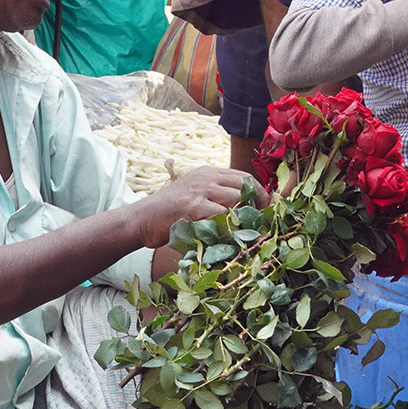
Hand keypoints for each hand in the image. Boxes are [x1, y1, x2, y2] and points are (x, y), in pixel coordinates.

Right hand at [138, 165, 253, 242]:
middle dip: (258, 204)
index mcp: (208, 172)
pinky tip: (229, 236)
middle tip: (262, 221)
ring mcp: (199, 191)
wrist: (141, 219)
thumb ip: (216, 195)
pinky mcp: (193, 207)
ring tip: (248, 230)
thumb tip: (246, 207)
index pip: (244, 176)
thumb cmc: (170, 212)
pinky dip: (229, 226)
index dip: (259, 192)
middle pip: (246, 184)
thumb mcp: (195, 194)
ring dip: (245, 215)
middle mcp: (205, 177)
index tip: (266, 209)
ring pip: (237, 199)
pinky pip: (222, 214)